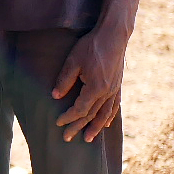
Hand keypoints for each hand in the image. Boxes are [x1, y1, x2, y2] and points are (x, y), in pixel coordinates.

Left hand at [52, 25, 126, 141]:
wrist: (114, 35)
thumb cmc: (91, 46)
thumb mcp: (73, 61)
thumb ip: (64, 80)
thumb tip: (55, 96)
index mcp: (96, 88)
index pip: (80, 109)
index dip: (69, 117)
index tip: (58, 123)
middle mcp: (107, 92)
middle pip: (91, 115)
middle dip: (78, 127)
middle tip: (67, 138)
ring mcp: (115, 89)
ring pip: (105, 114)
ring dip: (96, 127)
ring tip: (88, 138)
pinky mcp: (118, 84)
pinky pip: (115, 105)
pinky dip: (110, 116)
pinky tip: (106, 123)